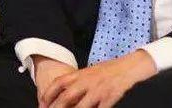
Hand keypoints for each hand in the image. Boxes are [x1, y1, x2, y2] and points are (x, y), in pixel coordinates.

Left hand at [38, 49, 156, 107]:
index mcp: (81, 73)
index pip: (59, 82)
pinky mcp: (109, 98)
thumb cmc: (109, 70)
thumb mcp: (90, 72)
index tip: (42, 104)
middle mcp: (87, 81)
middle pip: (66, 98)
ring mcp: (98, 90)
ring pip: (80, 107)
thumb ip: (77, 81)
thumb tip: (63, 93)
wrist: (129, 67)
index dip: (48, 94)